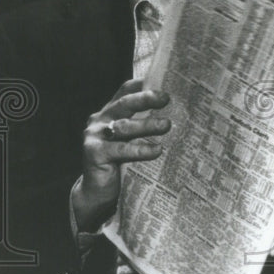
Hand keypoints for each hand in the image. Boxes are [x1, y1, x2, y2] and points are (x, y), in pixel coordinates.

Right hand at [72, 78, 170, 230]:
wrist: (97, 192)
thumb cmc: (120, 163)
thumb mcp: (131, 140)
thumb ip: (143, 124)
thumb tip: (178, 113)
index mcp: (110, 112)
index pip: (125, 91)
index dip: (142, 85)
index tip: (163, 80)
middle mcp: (100, 120)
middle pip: (124, 103)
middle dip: (146, 99)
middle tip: (166, 98)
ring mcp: (94, 136)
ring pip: (124, 126)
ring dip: (147, 125)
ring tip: (167, 125)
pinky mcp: (94, 153)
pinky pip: (121, 149)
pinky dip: (140, 149)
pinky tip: (157, 150)